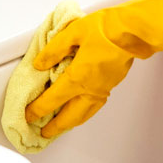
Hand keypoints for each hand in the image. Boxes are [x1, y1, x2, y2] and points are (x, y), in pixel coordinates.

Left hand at [24, 0, 162, 137]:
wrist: (134, 31)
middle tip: (44, 133)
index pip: (52, 100)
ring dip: (70, 123)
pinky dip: (84, 114)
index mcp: (77, 78)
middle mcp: (89, 89)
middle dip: (55, 126)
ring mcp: (102, 89)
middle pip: (69, 117)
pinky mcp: (111, 85)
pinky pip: (94, 107)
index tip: (28, 116)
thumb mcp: (73, 33)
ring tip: (62, 127)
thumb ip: (54, 50)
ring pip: (84, 115)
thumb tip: (39, 63)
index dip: (37, 110)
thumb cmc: (106, 29)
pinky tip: (82, 110)